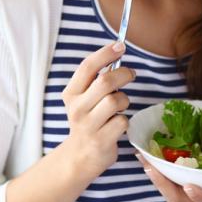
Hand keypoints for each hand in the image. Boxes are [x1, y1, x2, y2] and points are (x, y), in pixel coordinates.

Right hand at [60, 41, 135, 179]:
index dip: (105, 53)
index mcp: (71, 94)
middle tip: (131, 74)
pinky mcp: (101, 141)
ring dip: (124, 100)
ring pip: (116, 101)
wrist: (79, 156)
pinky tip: (116, 125)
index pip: (87, 67)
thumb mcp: (83, 99)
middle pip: (105, 81)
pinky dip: (124, 121)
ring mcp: (88, 126)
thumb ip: (95, 80)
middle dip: (123, 74)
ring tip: (119, 107)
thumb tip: (117, 53)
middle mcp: (76, 108)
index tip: (120, 45)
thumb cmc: (87, 120)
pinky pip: (123, 121)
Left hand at [137, 153, 201, 201]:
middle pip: (178, 196)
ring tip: (141, 157)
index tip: (192, 187)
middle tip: (151, 168)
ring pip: (166, 188)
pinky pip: (161, 176)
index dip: (200, 195)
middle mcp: (199, 195)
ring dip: (153, 173)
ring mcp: (186, 190)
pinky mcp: (176, 181)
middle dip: (164, 184)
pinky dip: (151, 165)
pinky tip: (141, 151)